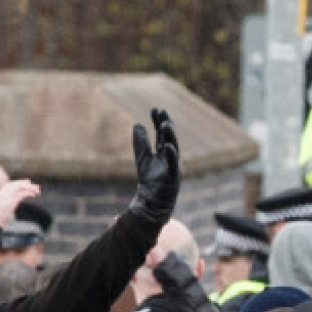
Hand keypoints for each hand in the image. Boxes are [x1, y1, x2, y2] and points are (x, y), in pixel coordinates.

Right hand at [0, 178, 41, 228]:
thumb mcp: (0, 208)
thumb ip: (6, 203)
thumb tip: (15, 201)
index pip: (10, 185)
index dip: (20, 183)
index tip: (28, 183)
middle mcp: (2, 194)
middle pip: (16, 185)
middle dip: (27, 185)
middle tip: (36, 187)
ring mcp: (6, 197)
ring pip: (20, 187)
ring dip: (30, 188)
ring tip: (37, 191)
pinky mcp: (11, 202)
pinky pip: (21, 194)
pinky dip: (28, 193)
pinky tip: (33, 195)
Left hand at [129, 108, 181, 222]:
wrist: (152, 202)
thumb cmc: (150, 181)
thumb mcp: (143, 158)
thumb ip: (141, 143)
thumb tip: (137, 124)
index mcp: (164, 152)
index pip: (162, 134)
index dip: (159, 121)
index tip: (155, 109)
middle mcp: (171, 158)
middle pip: (170, 138)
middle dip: (166, 124)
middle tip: (162, 112)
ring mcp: (173, 167)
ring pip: (174, 148)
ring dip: (170, 136)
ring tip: (165, 124)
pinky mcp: (173, 178)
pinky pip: (173, 165)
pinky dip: (171, 155)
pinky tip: (168, 146)